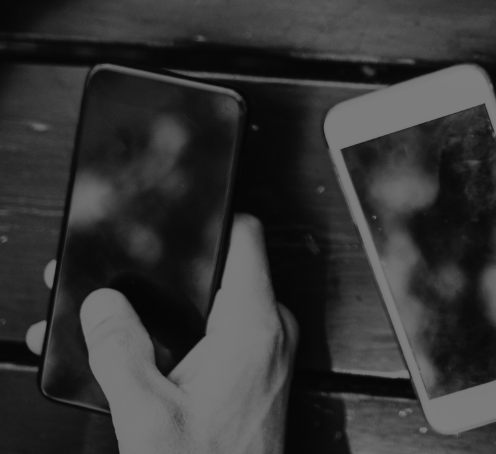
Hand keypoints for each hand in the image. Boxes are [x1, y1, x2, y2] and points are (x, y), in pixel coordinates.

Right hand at [27, 215, 297, 453]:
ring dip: (160, 310)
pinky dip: (174, 337)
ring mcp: (265, 351)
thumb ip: (120, 350)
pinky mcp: (253, 371)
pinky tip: (126, 349)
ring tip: (101, 314)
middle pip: (218, 271)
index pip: (244, 237)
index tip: (174, 207)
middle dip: (164, 271)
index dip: (209, 217)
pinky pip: (215, 335)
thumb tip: (103, 303)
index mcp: (254, 325)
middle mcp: (269, 330)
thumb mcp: (147, 412)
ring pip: (211, 306)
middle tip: (112, 272)